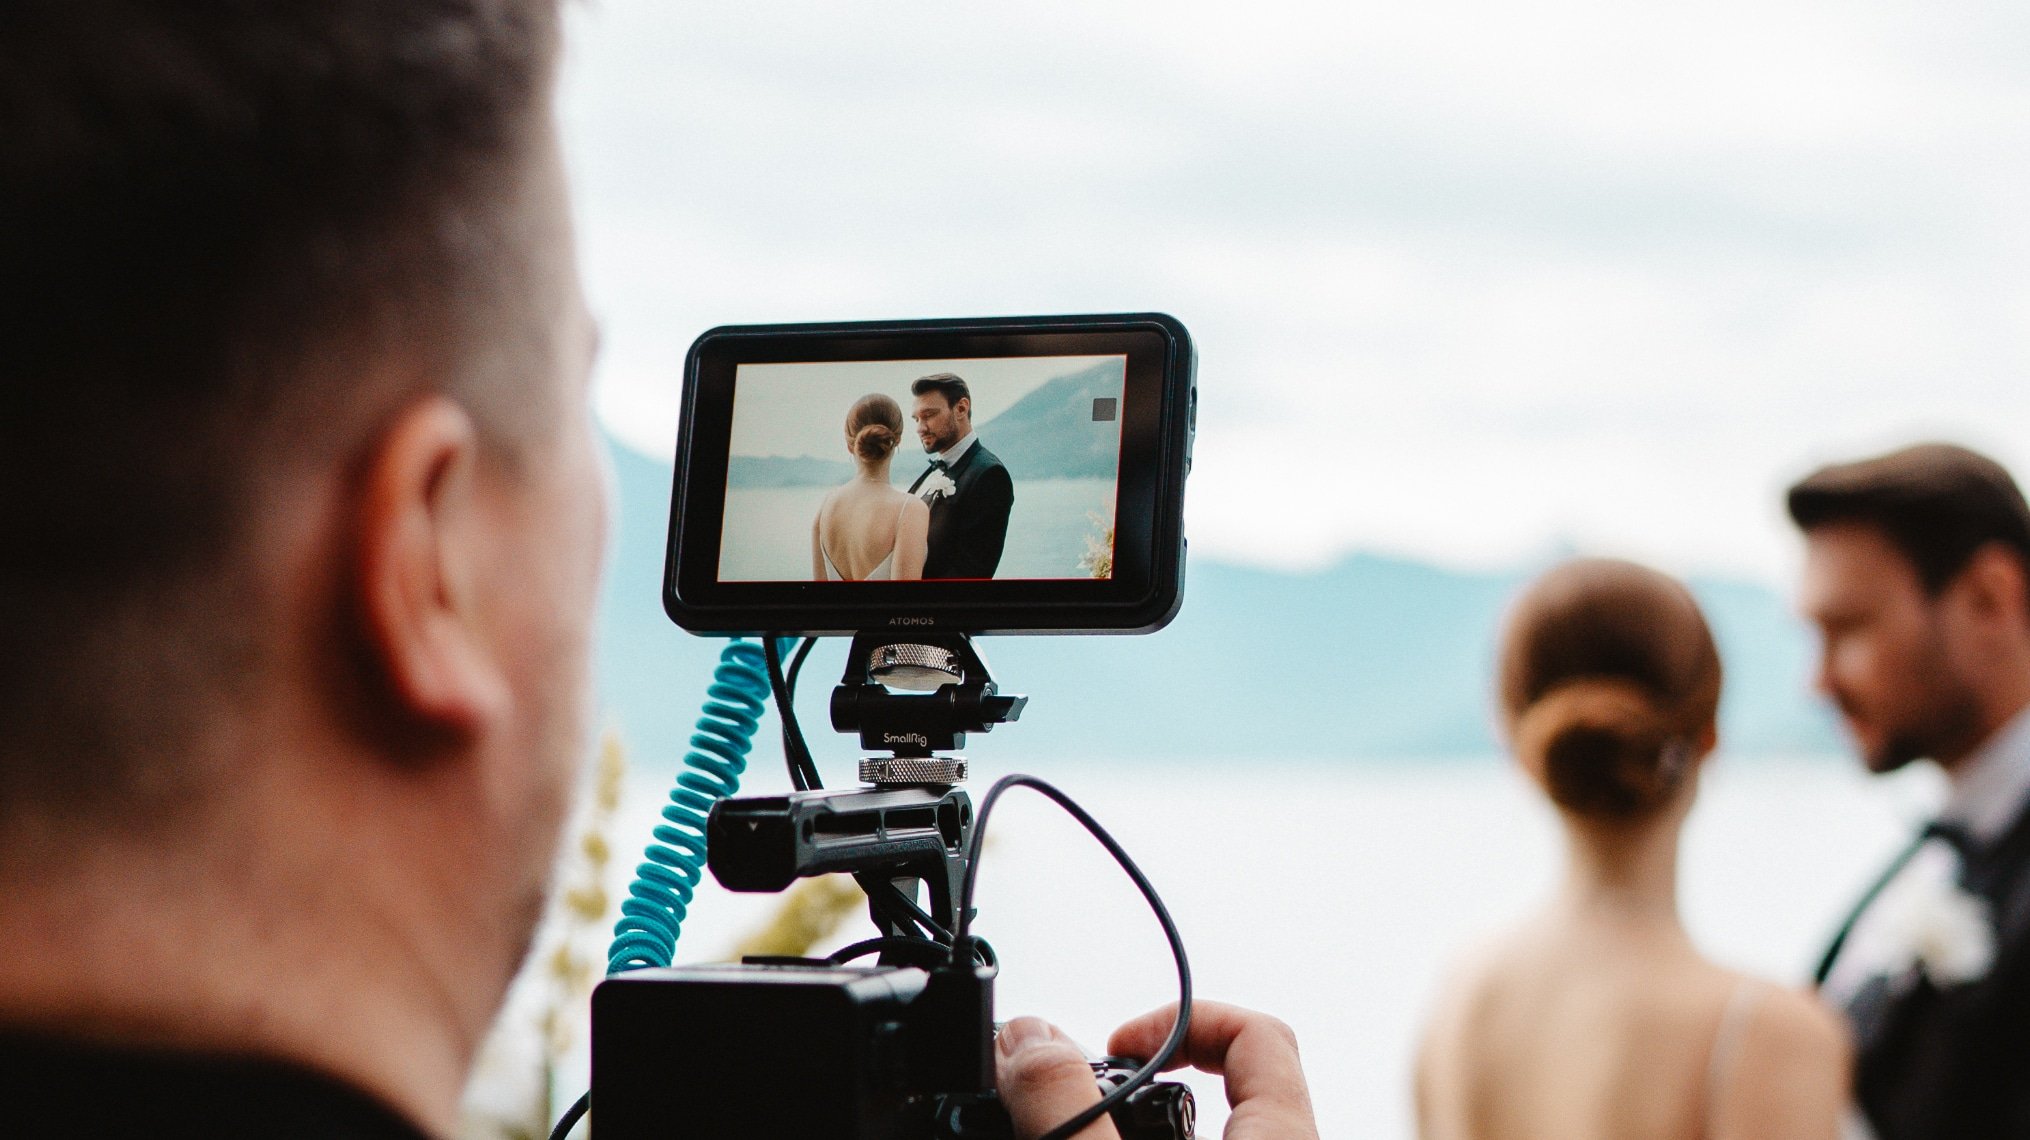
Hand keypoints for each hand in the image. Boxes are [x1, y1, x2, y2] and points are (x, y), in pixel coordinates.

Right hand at [995, 1002, 1318, 1139]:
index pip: (1259, 1035)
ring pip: (1224, 1133)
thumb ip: (1067, 1108)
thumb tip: (1030, 1040)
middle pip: (1242, 1083)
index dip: (1181, 1017)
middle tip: (1093, 1094)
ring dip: (1150, 1124)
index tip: (1117, 1045)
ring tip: (1087, 1130)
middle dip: (1156, 1075)